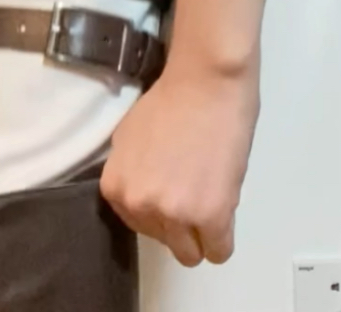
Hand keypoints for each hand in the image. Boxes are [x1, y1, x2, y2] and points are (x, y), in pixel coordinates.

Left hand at [100, 61, 258, 265]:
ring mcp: (175, 213)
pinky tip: (225, 218)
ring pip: (189, 254)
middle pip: (163, 241)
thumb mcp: (127, 140)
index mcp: (115, 188)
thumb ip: (130, 175)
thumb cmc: (169, 103)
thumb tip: (142, 195)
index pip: (137, 225)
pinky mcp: (211, 215)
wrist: (206, 85)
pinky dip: (222, 241)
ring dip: (200, 235)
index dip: (158, 212)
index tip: (173, 192)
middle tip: (194, 194)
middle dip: (179, 224)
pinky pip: (218, 251)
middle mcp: (139, 205)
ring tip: (210, 206)